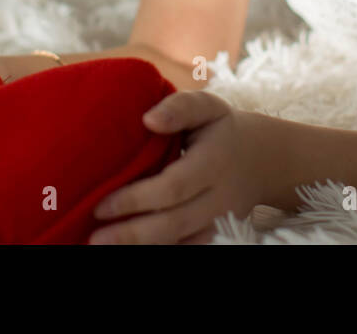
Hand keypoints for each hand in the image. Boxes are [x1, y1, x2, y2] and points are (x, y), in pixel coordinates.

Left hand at [87, 91, 271, 243]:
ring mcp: (218, 221)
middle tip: (93, 239)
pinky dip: (161, 250)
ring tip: (103, 247)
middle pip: (174, 223)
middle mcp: (218, 197)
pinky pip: (187, 248)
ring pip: (180, 241)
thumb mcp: (208, 107)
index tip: (101, 206)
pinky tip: (129, 250)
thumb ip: (180, 107)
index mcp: (213, 162)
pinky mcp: (215, 234)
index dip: (137, 199)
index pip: (173, 187)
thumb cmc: (223, 129)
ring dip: (142, 247)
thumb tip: (148, 119)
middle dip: (132, 234)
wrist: (263, 160)